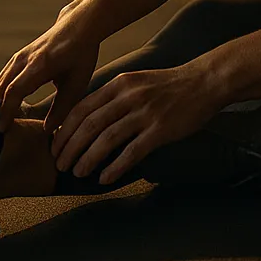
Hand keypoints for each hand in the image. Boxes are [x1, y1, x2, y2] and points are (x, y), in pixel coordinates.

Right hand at [0, 17, 100, 134]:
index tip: (0, 129)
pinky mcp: (19, 56)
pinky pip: (4, 76)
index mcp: (39, 65)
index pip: (14, 91)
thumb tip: (46, 130)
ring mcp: (19, 55)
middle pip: (1, 87)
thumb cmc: (80, 55)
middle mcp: (24, 59)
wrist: (79, 26)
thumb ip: (62, 108)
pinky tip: (3, 105)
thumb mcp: (76, 84)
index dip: (5, 112)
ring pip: (0, 81)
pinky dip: (1, 91)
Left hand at [50, 64, 224, 184]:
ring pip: (107, 139)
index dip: (65, 130)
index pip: (82, 108)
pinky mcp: (160, 129)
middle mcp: (128, 97)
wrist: (205, 81)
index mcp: (119, 85)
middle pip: (90, 125)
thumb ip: (115, 97)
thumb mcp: (137, 82)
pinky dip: (115, 166)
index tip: (55, 146)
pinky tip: (105, 178)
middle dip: (70, 147)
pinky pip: (132, 151)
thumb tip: (91, 119)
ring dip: (88, 158)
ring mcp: (145, 113)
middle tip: (60, 165)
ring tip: (77, 173)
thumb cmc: (170, 86)